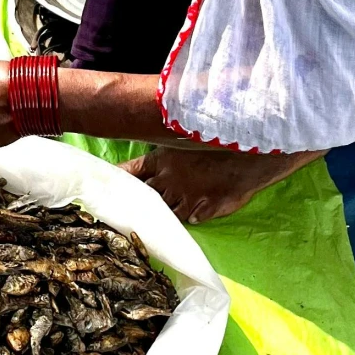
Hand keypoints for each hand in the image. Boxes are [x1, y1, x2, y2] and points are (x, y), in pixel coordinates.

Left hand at [123, 144, 321, 222]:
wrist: (251, 156)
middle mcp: (167, 180)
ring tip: (145, 217)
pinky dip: (181, 217)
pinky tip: (178, 220)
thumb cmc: (222, 140)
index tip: (103, 182)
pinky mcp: (199, 210)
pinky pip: (185, 218)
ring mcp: (182, 198)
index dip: (118, 178)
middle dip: (131, 200)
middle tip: (118, 206)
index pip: (130, 171)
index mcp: (161, 160)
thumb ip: (172, 141)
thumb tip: (160, 137)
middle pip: (142, 194)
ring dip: (155, 213)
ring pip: (161, 210)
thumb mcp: (190, 134)